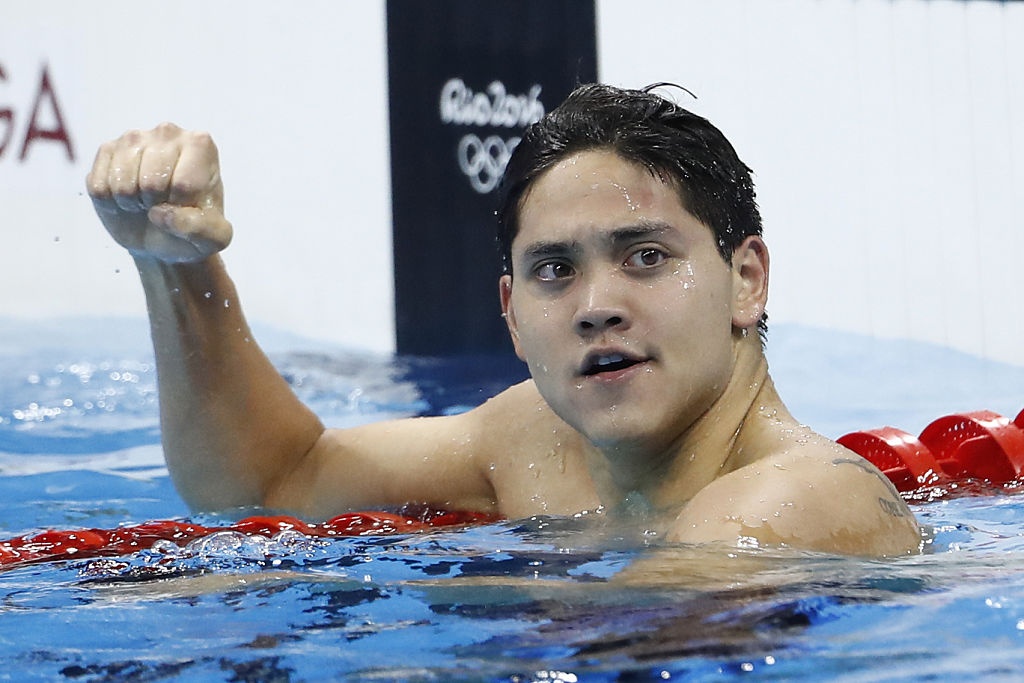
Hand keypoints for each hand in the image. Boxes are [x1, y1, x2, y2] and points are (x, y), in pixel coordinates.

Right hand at [86, 122, 232, 262]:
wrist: (163, 232)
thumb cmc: (192, 226)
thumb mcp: (213, 237)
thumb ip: (200, 228)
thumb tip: (160, 213)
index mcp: (200, 144)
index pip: (184, 184)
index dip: (180, 206)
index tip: (184, 203)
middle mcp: (167, 132)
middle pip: (151, 182)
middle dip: (155, 204)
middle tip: (161, 202)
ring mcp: (133, 138)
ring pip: (122, 184)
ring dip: (132, 203)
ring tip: (144, 199)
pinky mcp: (107, 150)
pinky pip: (99, 187)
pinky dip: (111, 202)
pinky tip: (126, 196)